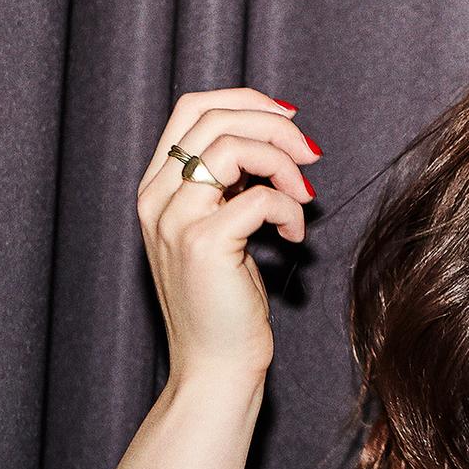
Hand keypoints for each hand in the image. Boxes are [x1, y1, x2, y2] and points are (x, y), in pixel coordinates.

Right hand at [135, 87, 323, 388]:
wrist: (214, 366)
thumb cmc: (226, 303)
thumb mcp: (221, 229)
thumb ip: (229, 184)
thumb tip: (272, 139)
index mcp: (156, 188)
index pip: (192, 108)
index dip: (246, 101)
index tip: (289, 121)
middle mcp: (156, 198)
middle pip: (212, 116)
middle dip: (274, 125)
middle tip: (311, 153)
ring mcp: (175, 220)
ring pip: (231, 146)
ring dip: (283, 161)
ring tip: (304, 195)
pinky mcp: (204, 245)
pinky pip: (257, 196)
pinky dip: (288, 208)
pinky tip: (295, 235)